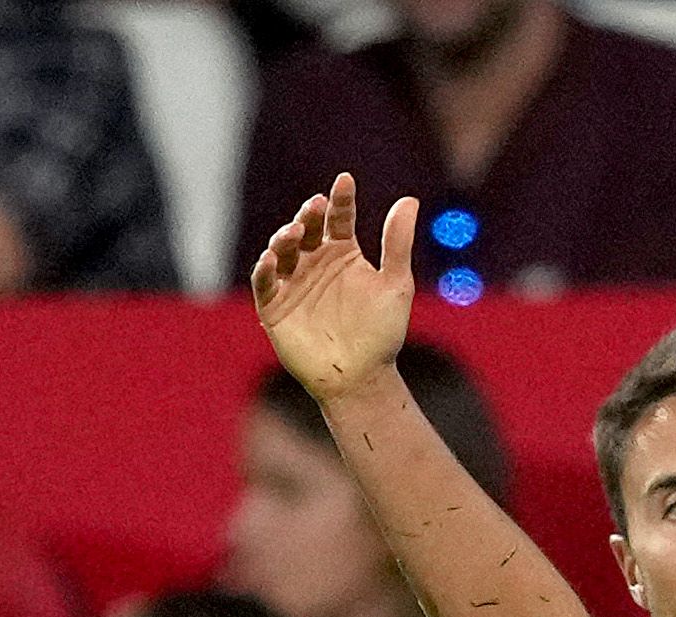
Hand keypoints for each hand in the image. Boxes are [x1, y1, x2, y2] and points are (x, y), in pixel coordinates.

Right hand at [250, 173, 416, 405]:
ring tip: (294, 232)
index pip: (338, 218)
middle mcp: (315, 262)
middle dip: (308, 216)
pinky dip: (266, 270)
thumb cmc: (382, 331)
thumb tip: (410, 200)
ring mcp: (293, 282)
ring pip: (282, 250)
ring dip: (285, 238)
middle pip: (306, 229)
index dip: (341, 200)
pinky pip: (265, 282)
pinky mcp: (275, 305)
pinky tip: (273, 259)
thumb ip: (398, 244)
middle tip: (315, 206)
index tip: (345, 181)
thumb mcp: (396, 284)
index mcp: (343, 254)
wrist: (363, 376)